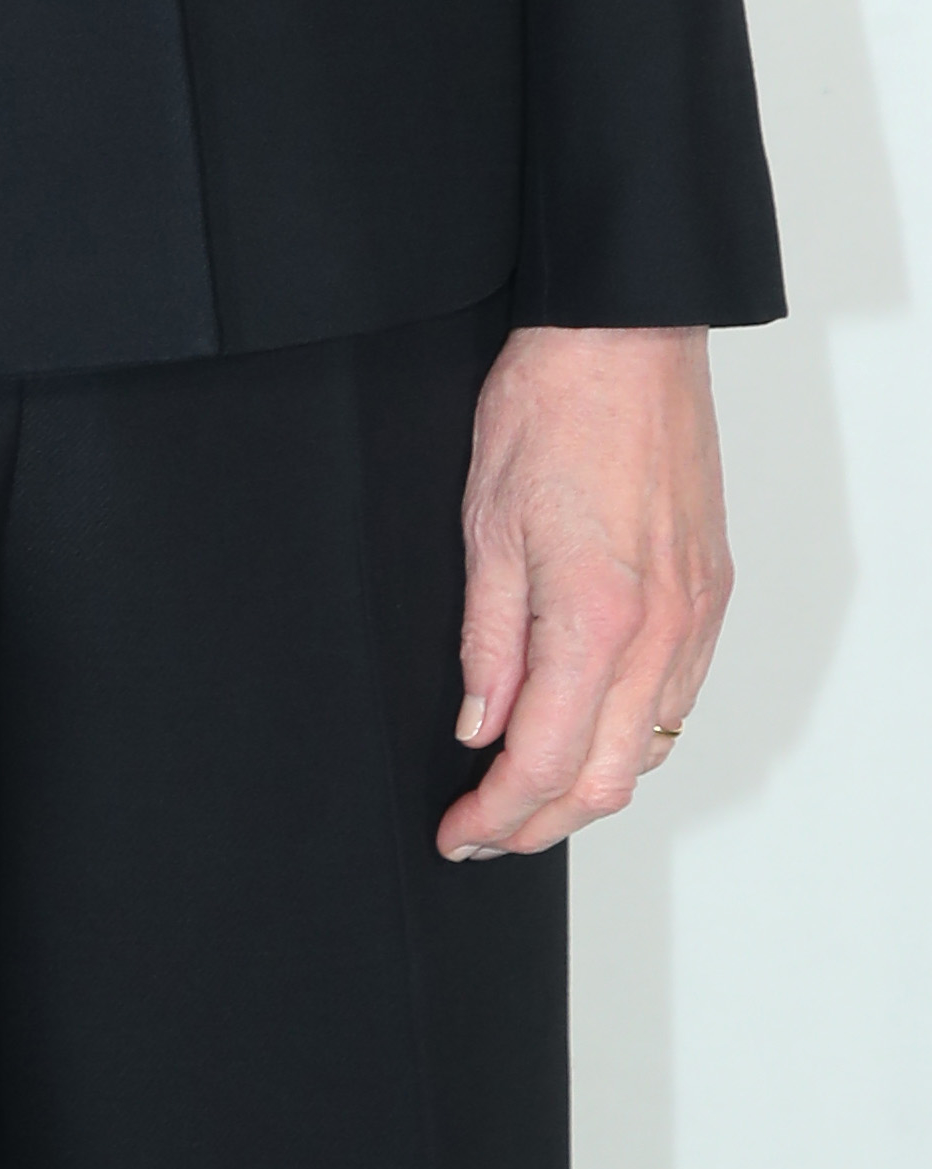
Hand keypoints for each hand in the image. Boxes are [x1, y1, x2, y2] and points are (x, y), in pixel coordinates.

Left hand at [439, 324, 731, 861]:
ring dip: (587, 785)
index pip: (544, 762)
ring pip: (648, 748)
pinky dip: (630, 734)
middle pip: (605, 780)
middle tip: (482, 830)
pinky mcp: (712, 593)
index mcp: (593, 617)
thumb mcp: (483, 524)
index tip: (458, 832)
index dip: (495, 815)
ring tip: (525, 790)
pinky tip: (587, 726)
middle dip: (539, 823)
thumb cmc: (548, 407)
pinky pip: (676, 698)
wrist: (624, 336)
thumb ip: (487, 641)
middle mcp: (659, 630)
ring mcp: (695, 615)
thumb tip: (479, 725)